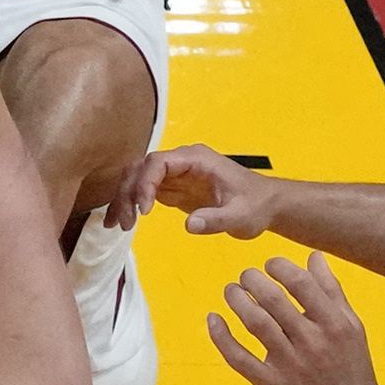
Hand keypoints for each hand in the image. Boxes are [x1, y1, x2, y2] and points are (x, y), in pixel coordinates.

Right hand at [122, 143, 278, 234]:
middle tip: (125, 223)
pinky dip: (129, 205)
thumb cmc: (256, 206)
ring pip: (136, 179)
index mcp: (196, 159)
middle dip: (127, 193)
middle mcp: (181, 162)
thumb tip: (189, 225)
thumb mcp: (241, 216)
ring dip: (123, 199)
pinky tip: (119, 221)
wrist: (266, 205)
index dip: (145, 183)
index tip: (143, 211)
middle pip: (140, 169)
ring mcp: (175, 174)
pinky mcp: (172, 188)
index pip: (158, 163)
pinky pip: (142, 191)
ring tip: (118, 225)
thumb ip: (217, 220)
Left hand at [208, 253, 384, 384]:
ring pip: (254, 323)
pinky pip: (238, 357)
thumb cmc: (352, 368)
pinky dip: (221, 336)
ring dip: (236, 300)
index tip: (269, 266)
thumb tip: (313, 256)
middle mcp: (312, 342)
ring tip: (231, 291)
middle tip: (245, 277)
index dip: (278, 267)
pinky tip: (213, 319)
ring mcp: (290, 365)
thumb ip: (332, 291)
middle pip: (272, 299)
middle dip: (252, 280)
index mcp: (334, 324)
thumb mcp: (352, 328)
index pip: (300, 283)